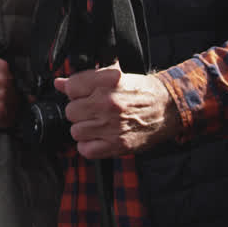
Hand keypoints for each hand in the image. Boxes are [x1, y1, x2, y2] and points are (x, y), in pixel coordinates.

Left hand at [54, 62, 180, 158]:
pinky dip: (89, 146)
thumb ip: (85, 79)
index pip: (71, 88)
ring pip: (76, 131)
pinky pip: (86, 150)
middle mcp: (108, 102)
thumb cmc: (141, 92)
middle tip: (92, 110)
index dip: (74, 92)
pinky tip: (98, 137)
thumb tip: (60, 83)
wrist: (167, 108)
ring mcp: (112, 125)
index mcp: (108, 81)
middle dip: (79, 111)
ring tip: (97, 124)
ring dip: (83, 128)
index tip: (82, 95)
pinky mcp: (117, 144)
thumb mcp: (114, 76)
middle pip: (71, 111)